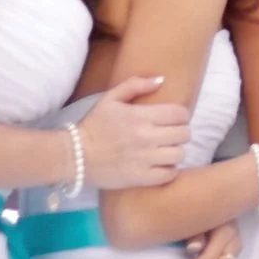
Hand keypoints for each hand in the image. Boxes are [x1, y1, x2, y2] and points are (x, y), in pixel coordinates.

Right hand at [77, 75, 191, 189]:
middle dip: (180, 132)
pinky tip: (161, 165)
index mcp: (140, 116)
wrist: (74, 156)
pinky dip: (169, 170)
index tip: (173, 118)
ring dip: (175, 151)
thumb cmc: (94, 125)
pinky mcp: (141, 177)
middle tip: (170, 134)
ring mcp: (144, 159)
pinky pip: (169, 174)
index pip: (180, 113)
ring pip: (179, 154)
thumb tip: (161, 80)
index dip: (180, 115)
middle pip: (184, 134)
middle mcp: (146, 137)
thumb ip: (135, 85)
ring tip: (165, 150)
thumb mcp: (110, 98)